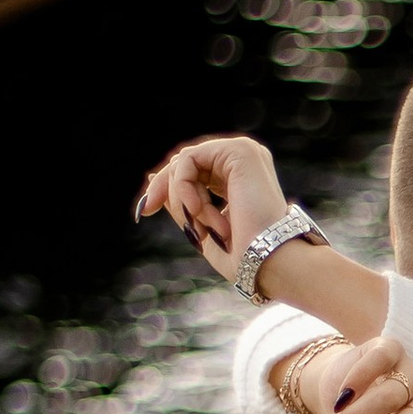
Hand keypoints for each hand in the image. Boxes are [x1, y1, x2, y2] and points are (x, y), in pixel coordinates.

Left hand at [134, 134, 287, 284]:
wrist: (267, 261)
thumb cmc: (243, 255)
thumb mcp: (200, 225)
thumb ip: (180, 200)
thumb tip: (153, 177)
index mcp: (238, 177)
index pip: (191, 171)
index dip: (166, 189)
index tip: (145, 211)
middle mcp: (242, 162)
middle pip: (184, 162)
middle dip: (165, 191)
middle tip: (156, 213)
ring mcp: (243, 153)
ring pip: (185, 162)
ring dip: (182, 198)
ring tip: (202, 225)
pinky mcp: (240, 152)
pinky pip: (190, 160)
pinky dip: (184, 187)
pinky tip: (197, 210)